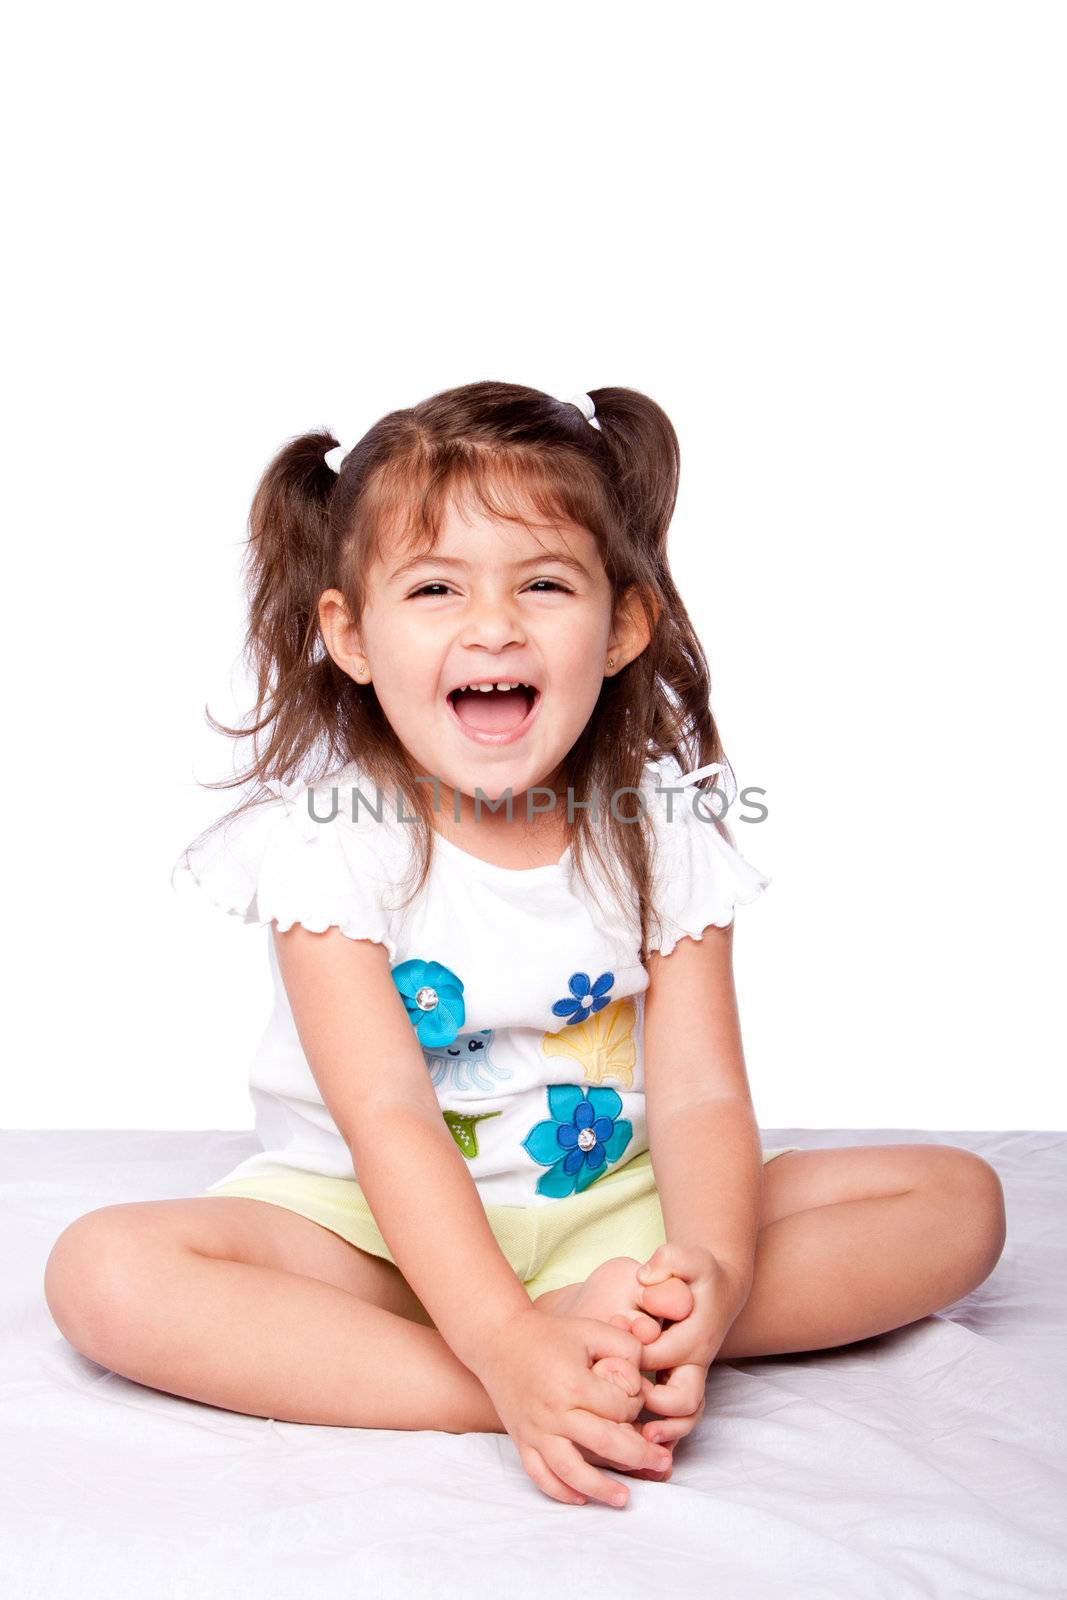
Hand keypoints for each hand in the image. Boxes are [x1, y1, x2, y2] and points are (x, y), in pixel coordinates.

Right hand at [474, 1304, 675, 1507]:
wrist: (499, 1341)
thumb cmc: (550, 1335)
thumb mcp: (591, 1329)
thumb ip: (625, 1347)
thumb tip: (644, 1378)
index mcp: (572, 1384)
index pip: (617, 1408)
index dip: (635, 1406)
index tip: (637, 1398)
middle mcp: (553, 1413)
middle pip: (603, 1444)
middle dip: (639, 1455)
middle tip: (663, 1461)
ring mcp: (535, 1431)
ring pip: (570, 1471)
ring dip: (601, 1488)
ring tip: (625, 1498)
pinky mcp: (521, 1442)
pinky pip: (540, 1476)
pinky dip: (561, 1492)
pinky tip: (582, 1498)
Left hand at [630, 1243, 748, 1454]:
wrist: (719, 1286)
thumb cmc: (699, 1273)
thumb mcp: (687, 1256)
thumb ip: (668, 1261)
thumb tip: (645, 1277)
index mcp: (693, 1335)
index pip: (659, 1356)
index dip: (632, 1357)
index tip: (610, 1354)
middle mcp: (695, 1362)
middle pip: (682, 1400)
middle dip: (653, 1407)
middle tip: (625, 1407)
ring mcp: (692, 1376)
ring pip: (687, 1417)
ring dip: (666, 1431)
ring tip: (641, 1439)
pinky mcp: (685, 1382)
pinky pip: (682, 1418)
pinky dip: (669, 1434)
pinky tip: (644, 1442)